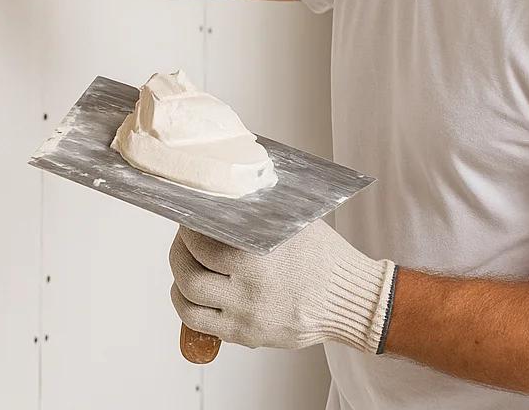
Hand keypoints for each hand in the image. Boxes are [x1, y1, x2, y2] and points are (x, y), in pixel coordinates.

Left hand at [169, 219, 396, 353]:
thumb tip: (227, 193)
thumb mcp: (294, 223)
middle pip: (188, 274)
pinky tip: (195, 293)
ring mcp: (247, 318)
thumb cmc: (324, 258)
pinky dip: (190, 307)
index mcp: (259, 258)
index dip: (188, 229)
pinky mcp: (248, 336)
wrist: (350, 299)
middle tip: (184, 240)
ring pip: (189, 304)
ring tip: (186, 267)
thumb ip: (258, 214)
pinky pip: (203, 326)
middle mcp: (250, 291)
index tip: (189, 218)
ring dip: (178, 282)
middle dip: (178, 253)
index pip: (202, 243)